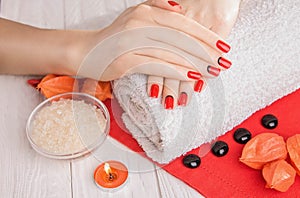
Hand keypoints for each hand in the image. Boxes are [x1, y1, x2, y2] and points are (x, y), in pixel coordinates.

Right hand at [76, 2, 230, 109]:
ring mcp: (133, 41)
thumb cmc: (114, 37)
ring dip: (195, 63)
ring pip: (172, 52)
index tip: (223, 45)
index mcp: (146, 11)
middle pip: (181, 38)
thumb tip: (178, 8)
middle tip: (224, 61)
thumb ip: (156, 8)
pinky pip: (158, 65)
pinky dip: (177, 72)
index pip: (183, 23)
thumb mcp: (135, 16)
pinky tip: (192, 78)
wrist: (86, 51)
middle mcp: (140, 23)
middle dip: (206, 51)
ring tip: (213, 71)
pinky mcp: (127, 59)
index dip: (205, 35)